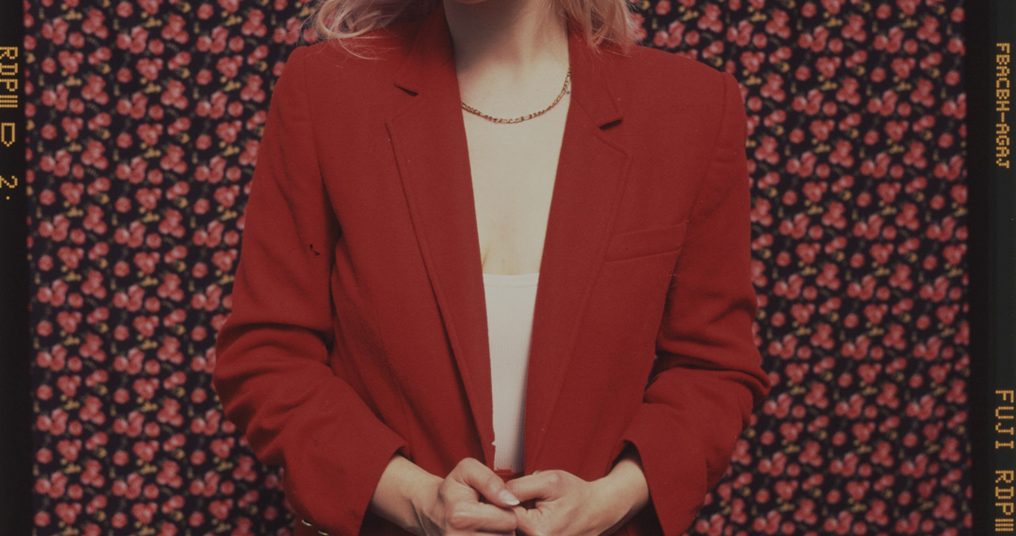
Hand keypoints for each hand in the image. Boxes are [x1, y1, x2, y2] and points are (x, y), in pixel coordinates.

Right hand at [409, 457, 522, 534]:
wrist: (432, 510)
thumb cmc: (452, 490)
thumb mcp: (467, 470)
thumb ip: (491, 481)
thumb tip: (511, 501)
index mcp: (461, 516)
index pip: (510, 520)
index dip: (507, 509)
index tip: (492, 503)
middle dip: (503, 523)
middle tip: (488, 514)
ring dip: (499, 533)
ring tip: (485, 523)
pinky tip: (483, 531)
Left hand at [505, 452, 649, 535]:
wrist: (598, 510)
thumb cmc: (576, 494)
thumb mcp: (549, 480)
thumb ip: (519, 486)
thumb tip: (496, 494)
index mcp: (538, 531)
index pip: (503, 515)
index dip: (500, 500)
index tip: (504, 491)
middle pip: (506, 525)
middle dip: (507, 509)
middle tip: (520, 498)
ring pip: (512, 530)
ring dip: (515, 517)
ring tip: (532, 506)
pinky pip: (522, 532)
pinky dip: (522, 524)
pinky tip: (535, 514)